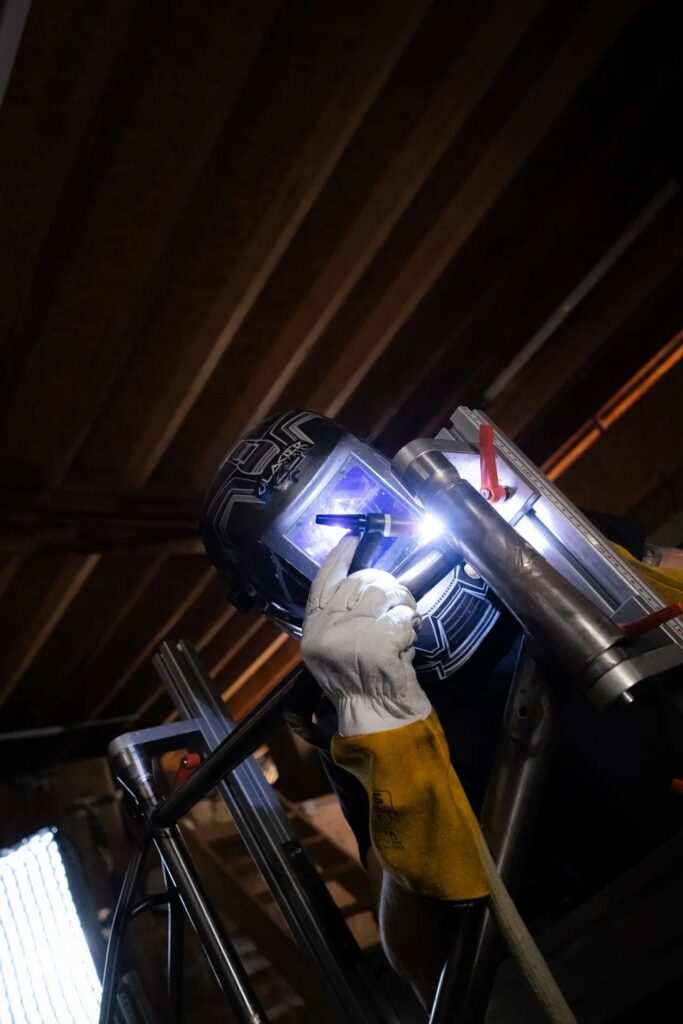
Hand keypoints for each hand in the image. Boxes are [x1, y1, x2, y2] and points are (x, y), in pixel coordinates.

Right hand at [301, 534, 430, 735]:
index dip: (338, 558)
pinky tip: (408, 641)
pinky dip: (411, 627)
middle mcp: (326, 629)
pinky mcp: (375, 646)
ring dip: (403, 605)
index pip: (323, 582)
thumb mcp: (337, 648)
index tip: (352, 539)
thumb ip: (344, 616)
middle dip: (387, 586)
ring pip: (385, 593)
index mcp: (314, 629)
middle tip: (399, 603)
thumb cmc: (363, 683)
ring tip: (407, 623)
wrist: (376, 720)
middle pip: (362, 582)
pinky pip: (402, 617)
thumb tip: (368, 583)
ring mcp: (349, 637)